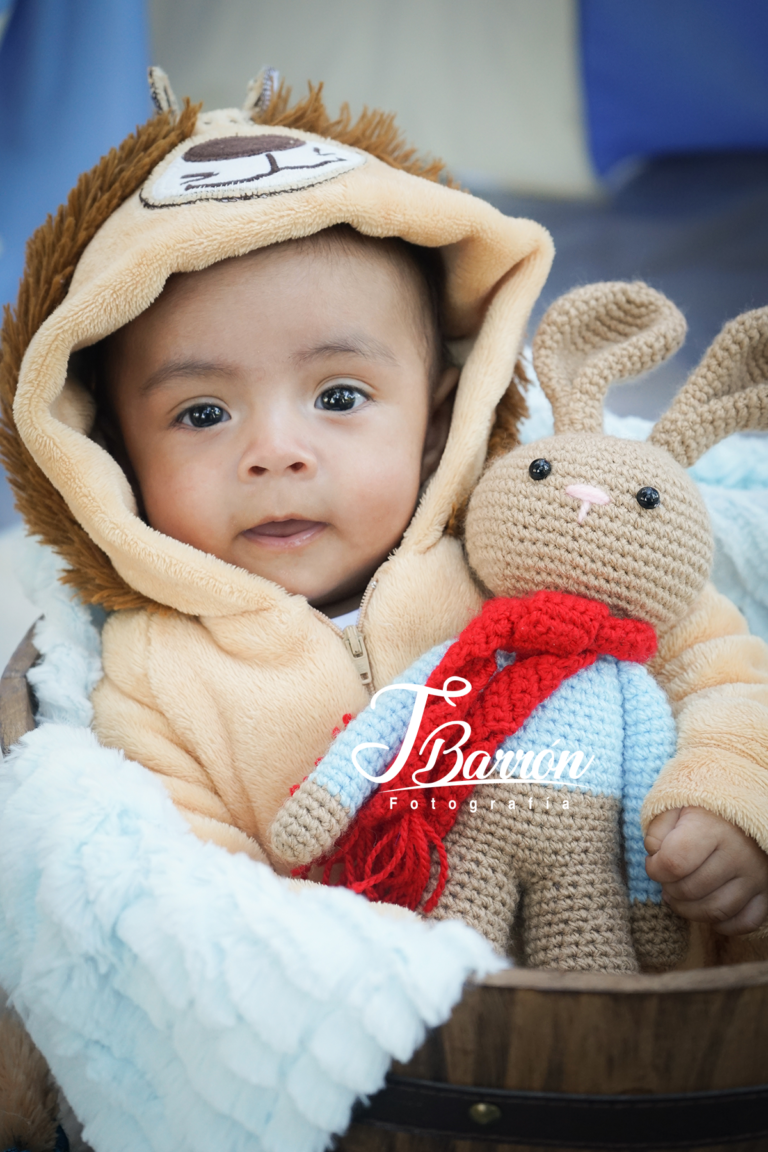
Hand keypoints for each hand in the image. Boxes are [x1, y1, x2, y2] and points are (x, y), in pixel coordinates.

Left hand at [644, 807, 767, 934]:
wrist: (745, 806)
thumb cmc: (705, 808)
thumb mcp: (676, 805)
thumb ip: (658, 829)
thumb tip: (654, 855)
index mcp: (712, 828)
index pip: (674, 863)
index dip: (655, 868)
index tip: (653, 862)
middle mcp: (737, 854)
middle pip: (691, 890)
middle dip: (669, 889)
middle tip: (666, 880)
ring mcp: (755, 876)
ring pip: (715, 911)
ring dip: (689, 910)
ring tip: (680, 896)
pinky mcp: (766, 891)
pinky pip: (745, 922)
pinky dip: (723, 923)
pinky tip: (708, 907)